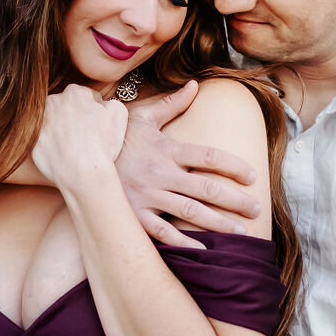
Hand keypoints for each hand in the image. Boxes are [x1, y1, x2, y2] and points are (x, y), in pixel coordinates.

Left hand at [31, 85, 127, 191]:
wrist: (83, 173)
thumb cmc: (103, 144)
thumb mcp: (118, 113)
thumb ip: (108, 101)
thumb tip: (100, 103)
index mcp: (74, 92)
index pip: (83, 96)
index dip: (91, 111)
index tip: (94, 124)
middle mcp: (52, 102)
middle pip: (64, 106)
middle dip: (72, 117)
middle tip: (83, 135)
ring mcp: (39, 121)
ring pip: (50, 122)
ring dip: (59, 129)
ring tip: (72, 146)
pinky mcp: (32, 142)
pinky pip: (42, 141)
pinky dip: (50, 146)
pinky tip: (62, 155)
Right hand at [116, 82, 260, 248]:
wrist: (77, 157)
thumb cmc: (114, 137)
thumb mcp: (142, 116)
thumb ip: (172, 103)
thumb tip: (195, 85)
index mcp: (167, 149)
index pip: (209, 157)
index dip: (234, 167)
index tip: (253, 177)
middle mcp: (161, 173)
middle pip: (207, 188)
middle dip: (236, 200)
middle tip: (258, 208)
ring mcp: (147, 195)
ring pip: (191, 212)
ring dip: (220, 223)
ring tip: (242, 231)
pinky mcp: (133, 214)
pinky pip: (162, 233)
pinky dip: (183, 243)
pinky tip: (204, 251)